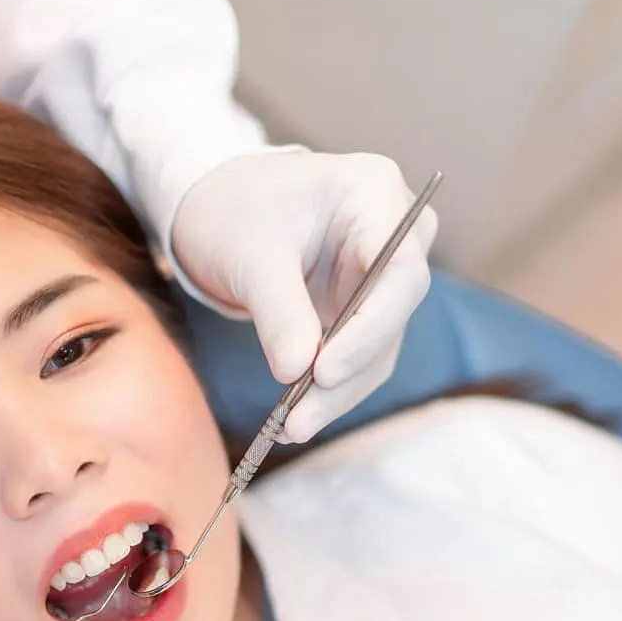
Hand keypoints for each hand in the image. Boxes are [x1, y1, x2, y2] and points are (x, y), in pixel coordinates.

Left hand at [171, 149, 437, 442]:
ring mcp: (385, 274)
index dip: (369, 328)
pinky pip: (359, 356)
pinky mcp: (367, 309)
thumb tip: (295, 372)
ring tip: (289, 427)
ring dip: (337, 394)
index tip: (323, 371)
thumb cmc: (237, 210)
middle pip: (393, 314)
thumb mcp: (250, 256)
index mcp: (374, 193)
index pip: (399, 270)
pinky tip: (295, 418)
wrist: (222, 205)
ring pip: (378, 346)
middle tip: (299, 417)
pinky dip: (329, 390)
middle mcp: (395, 233)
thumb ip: (278, 311)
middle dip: (347, 371)